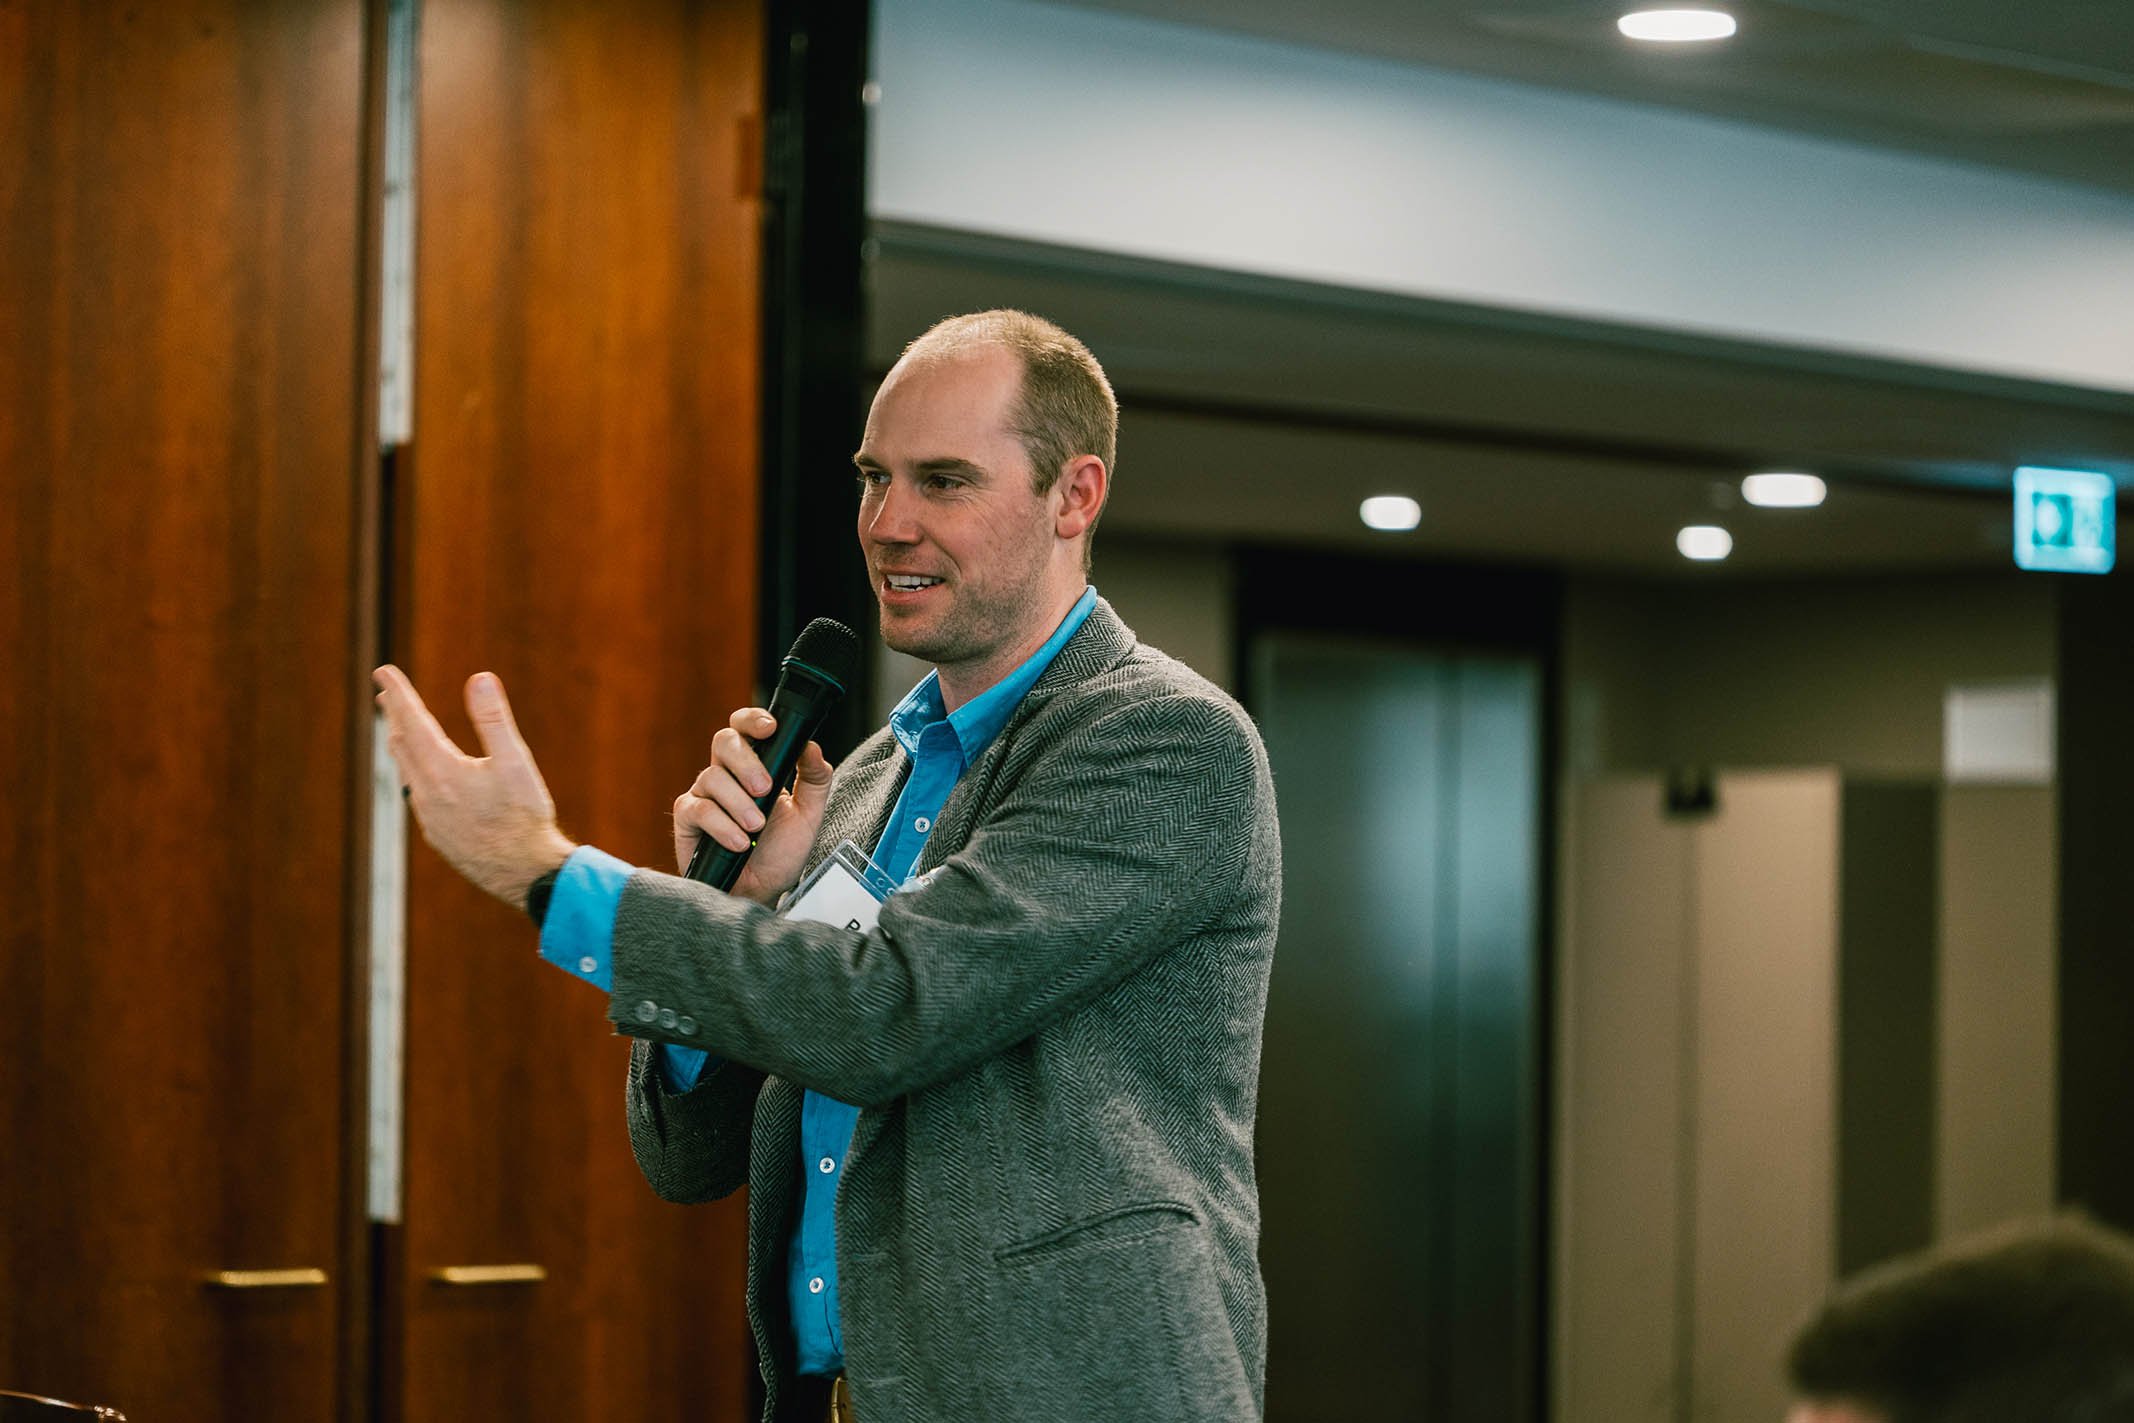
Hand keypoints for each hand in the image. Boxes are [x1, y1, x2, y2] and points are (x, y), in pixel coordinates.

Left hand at [373, 665, 575, 909]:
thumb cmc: (525, 817)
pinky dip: (412, 773)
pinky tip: (422, 779)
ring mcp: (430, 817)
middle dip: (395, 716)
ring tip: (398, 730)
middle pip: (401, 745)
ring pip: (406, 772)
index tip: (383, 671)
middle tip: (386, 694)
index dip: (398, 693)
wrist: (525, 874)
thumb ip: (494, 719)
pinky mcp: (438, 835)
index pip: (412, 721)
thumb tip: (479, 678)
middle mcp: (427, 793)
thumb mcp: (515, 762)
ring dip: (400, 745)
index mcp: (443, 770)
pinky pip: (416, 796)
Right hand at [672, 706, 831, 903]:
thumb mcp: (809, 816)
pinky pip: (698, 809)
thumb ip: (815, 779)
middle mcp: (726, 775)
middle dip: (747, 762)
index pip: (745, 728)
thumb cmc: (780, 854)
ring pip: (712, 777)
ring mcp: (704, 795)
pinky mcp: (688, 820)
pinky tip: (739, 842)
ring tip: (756, 827)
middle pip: (724, 741)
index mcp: (754, 766)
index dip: (753, 720)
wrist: (762, 893)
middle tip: (765, 789)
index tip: (770, 728)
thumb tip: (812, 746)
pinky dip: (722, 826)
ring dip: (739, 803)